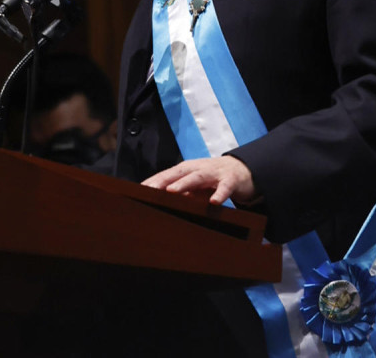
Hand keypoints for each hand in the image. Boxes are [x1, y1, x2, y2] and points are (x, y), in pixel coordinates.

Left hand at [142, 156, 257, 205]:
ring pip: (197, 177)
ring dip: (184, 183)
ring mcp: (214, 173)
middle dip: (162, 181)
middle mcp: (198, 169)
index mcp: (186, 170)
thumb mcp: (193, 187)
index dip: (151, 183)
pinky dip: (219, 194)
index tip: (135, 192)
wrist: (241, 170)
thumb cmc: (212, 180)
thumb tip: (156, 206)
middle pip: (177, 174)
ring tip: (172, 191)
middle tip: (147, 190)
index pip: (166, 176)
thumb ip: (178, 194)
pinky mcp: (230, 180)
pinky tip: (214, 202)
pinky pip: (224, 187)